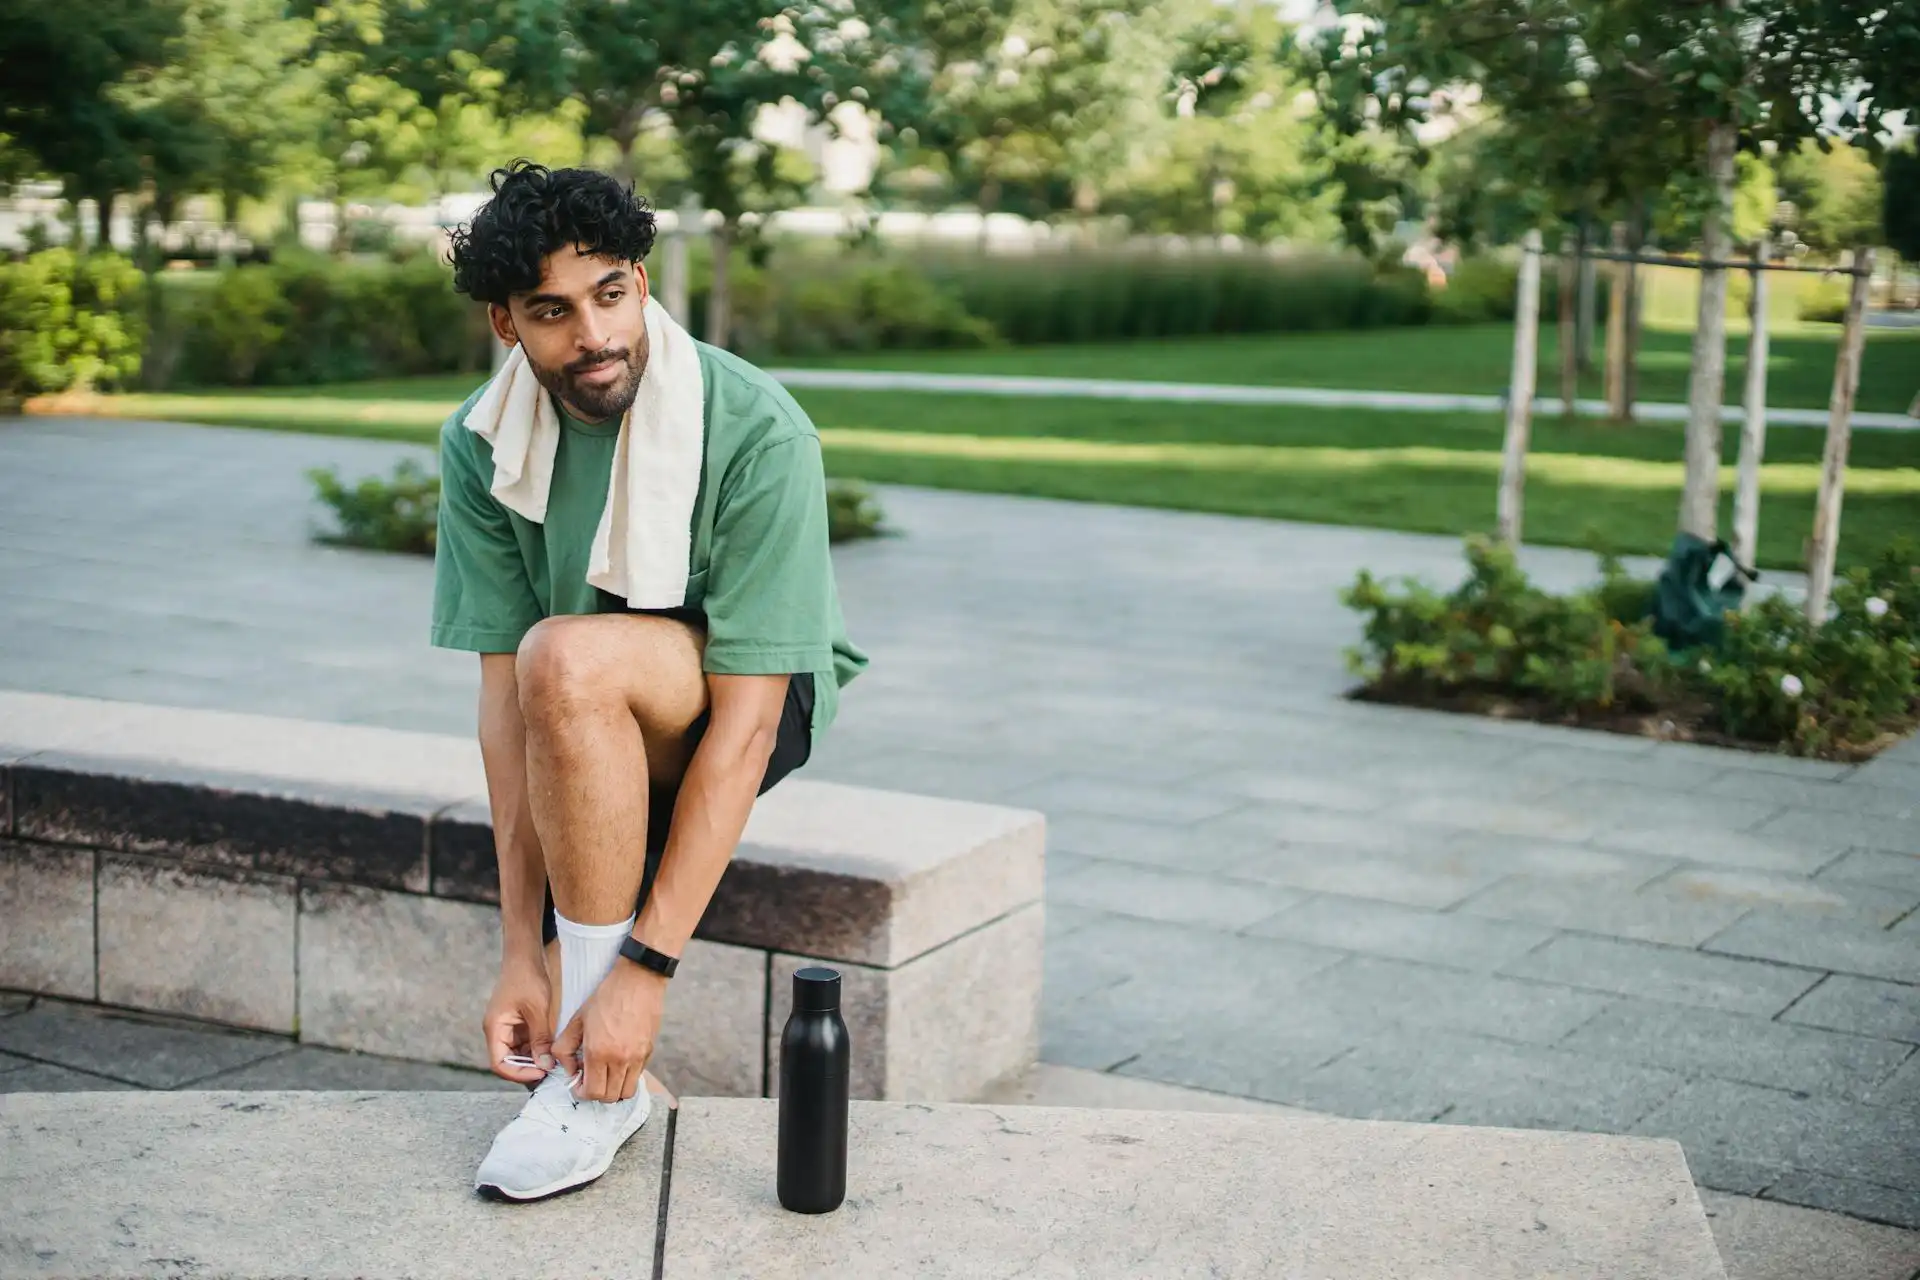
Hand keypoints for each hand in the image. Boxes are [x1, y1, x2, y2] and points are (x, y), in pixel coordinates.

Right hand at [482, 955, 554, 1084]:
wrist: (525, 956)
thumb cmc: (527, 978)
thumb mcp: (538, 1010)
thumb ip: (540, 1039)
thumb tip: (544, 1065)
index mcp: (495, 1028)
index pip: (499, 1064)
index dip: (519, 1073)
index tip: (541, 1074)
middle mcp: (497, 1031)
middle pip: (507, 1061)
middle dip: (528, 1068)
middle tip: (551, 1071)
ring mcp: (506, 1027)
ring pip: (517, 1053)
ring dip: (533, 1059)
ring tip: (553, 1062)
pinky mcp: (515, 1023)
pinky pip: (523, 1043)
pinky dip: (536, 1048)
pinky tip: (551, 1050)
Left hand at [553, 959, 665, 1102]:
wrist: (638, 980)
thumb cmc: (606, 997)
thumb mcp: (577, 1020)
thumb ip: (564, 1048)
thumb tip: (569, 1070)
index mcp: (599, 1052)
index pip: (592, 1092)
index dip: (582, 1093)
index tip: (578, 1083)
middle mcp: (620, 1059)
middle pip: (609, 1097)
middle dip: (596, 1093)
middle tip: (589, 1079)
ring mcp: (638, 1057)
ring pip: (626, 1092)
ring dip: (613, 1089)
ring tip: (605, 1074)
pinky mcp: (649, 1052)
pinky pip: (637, 1076)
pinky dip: (626, 1077)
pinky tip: (618, 1061)